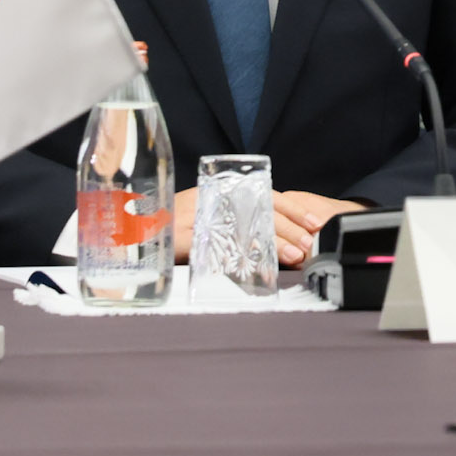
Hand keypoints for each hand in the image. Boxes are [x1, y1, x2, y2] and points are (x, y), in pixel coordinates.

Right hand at [168, 189, 368, 265]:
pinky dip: (243, 252)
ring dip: (274, 241)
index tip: (315, 221)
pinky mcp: (191, 233)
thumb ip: (242, 227)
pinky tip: (260, 262)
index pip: (270, 196)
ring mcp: (206, 213)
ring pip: (249, 224)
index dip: (295, 208)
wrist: (140, 228)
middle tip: (309, 244)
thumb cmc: (178, 226)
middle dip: (290, 228)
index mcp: (229, 192)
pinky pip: (222, 241)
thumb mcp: (216, 221)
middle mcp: (221, 198)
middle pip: (265, 210)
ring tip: (293, 255)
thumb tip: (278, 244)